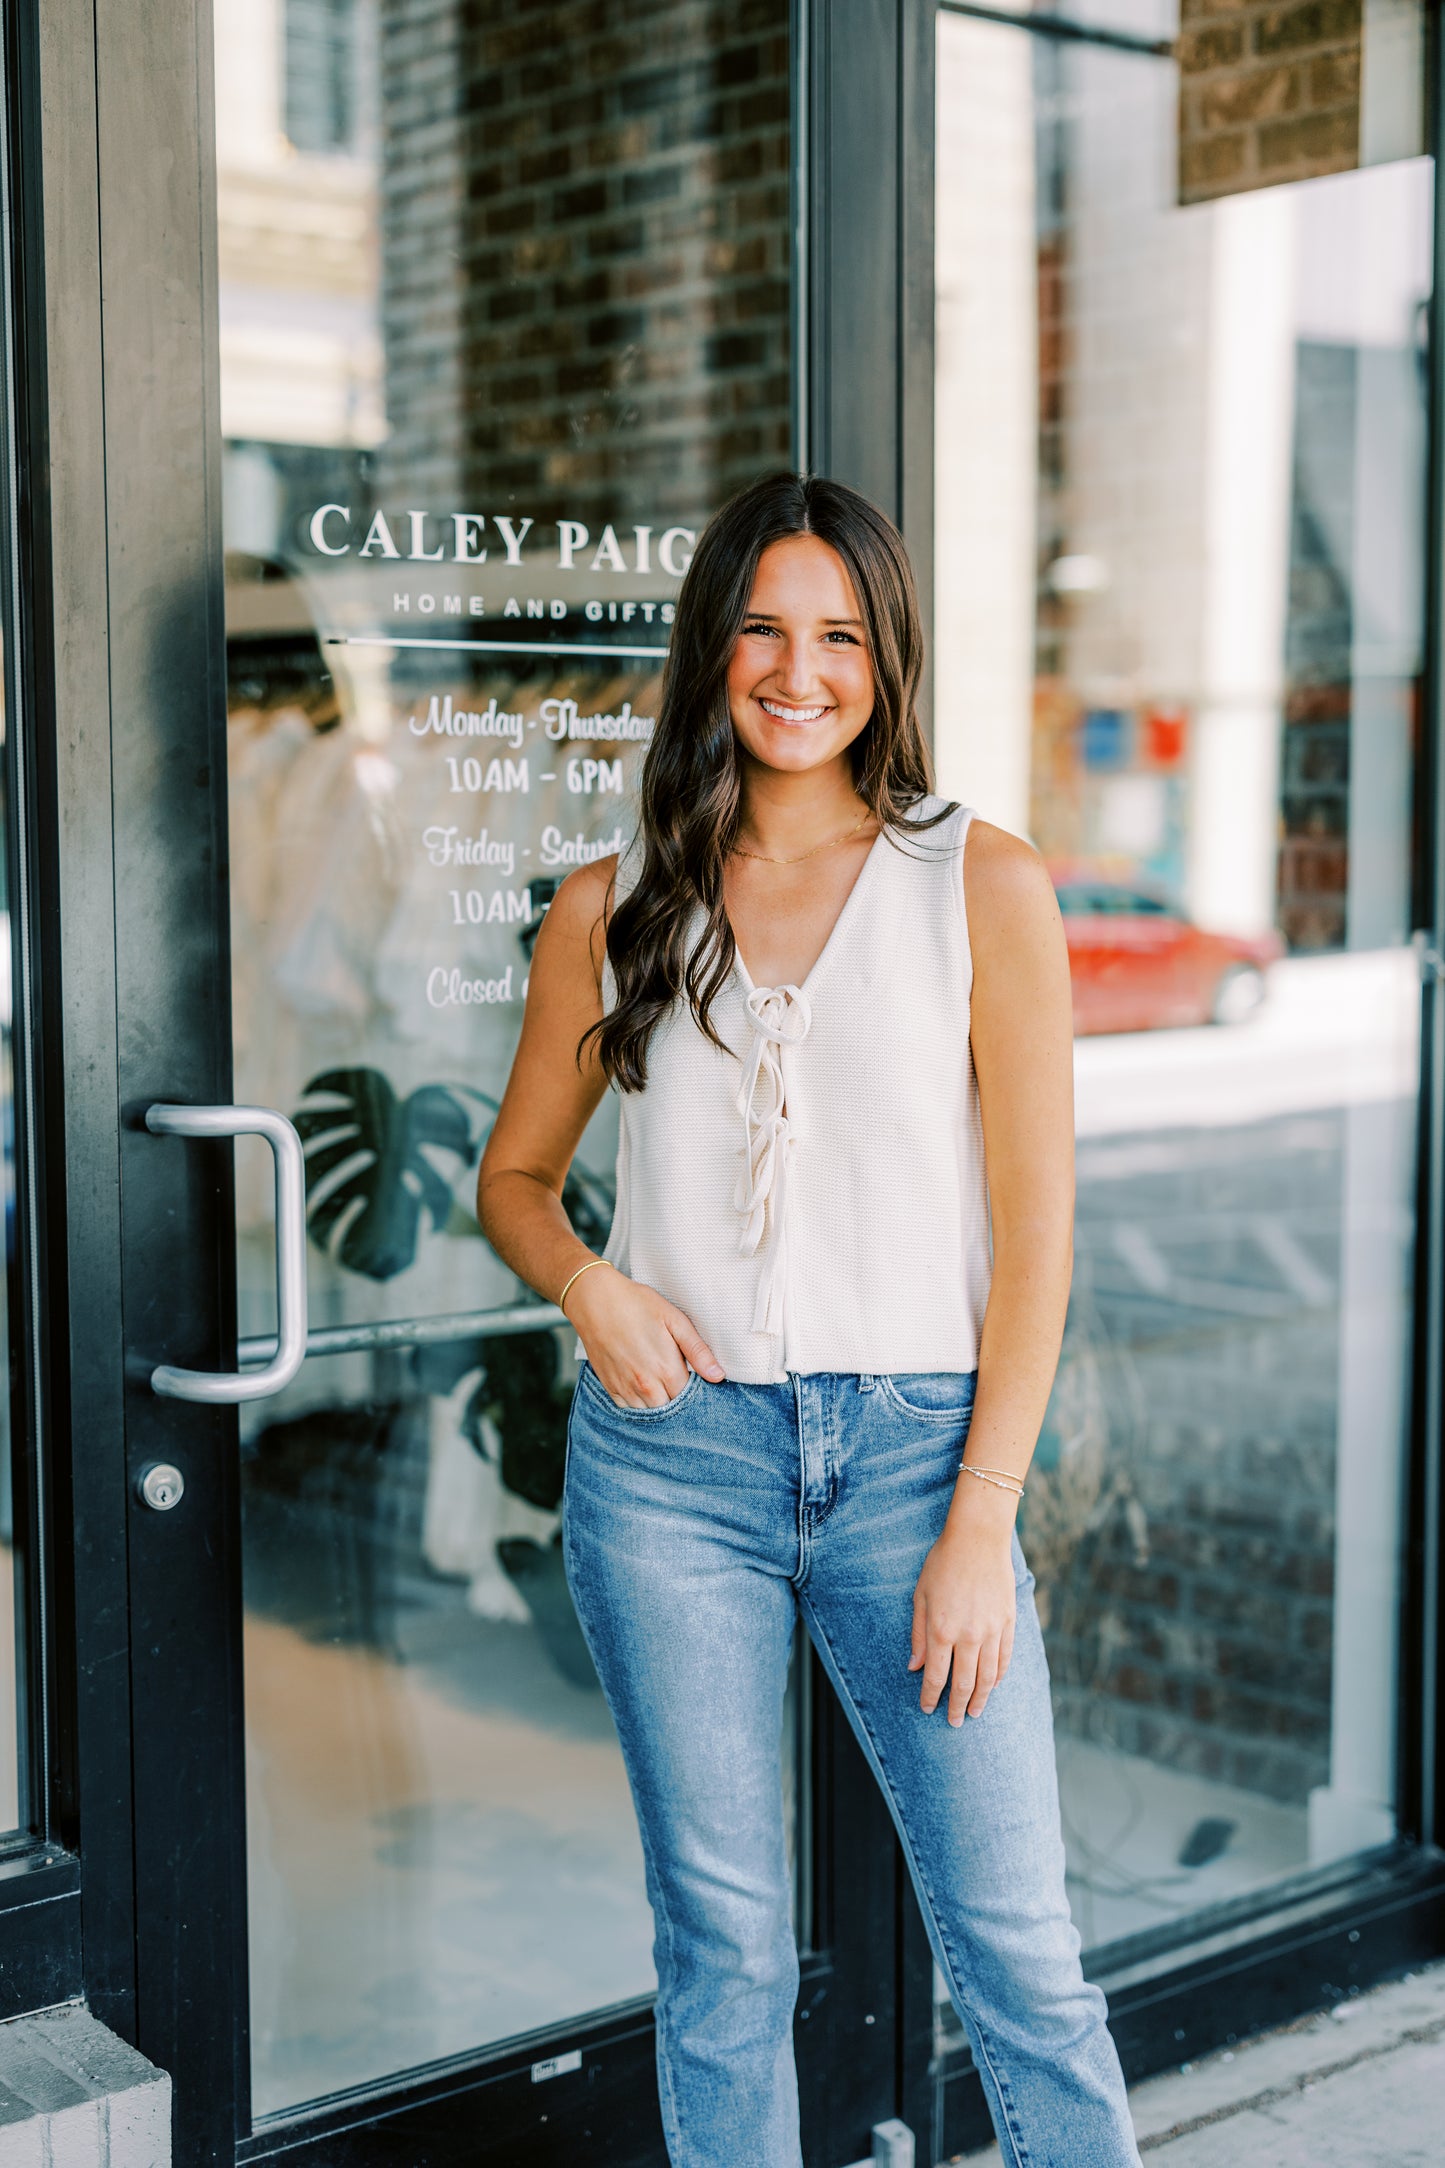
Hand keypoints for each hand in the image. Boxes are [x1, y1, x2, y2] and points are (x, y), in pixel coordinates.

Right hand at [567, 1264, 724, 1407]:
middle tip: (675, 1374)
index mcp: (666, 1370)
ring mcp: (625, 1388)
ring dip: (657, 1401)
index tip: (692, 1375)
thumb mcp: (674, 1320)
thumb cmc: (637, 1305)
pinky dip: (637, 1400)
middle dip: (676, 1396)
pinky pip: (629, 1408)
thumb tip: (718, 1376)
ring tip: (657, 1378)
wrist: (595, 1300)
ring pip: (649, 1411)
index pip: (689, 1397)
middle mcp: (646, 1386)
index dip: (694, 1388)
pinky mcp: (609, 1387)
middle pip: (671, 1408)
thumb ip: (697, 1351)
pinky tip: (640, 1381)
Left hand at [909, 1485, 1017, 1722]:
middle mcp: (968, 1636)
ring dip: (981, 1699)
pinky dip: (999, 1676)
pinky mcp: (1008, 1622)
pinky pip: (1005, 1658)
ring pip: (988, 1677)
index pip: (936, 1676)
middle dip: (957, 1707)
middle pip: (964, 1684)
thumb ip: (918, 1634)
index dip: (931, 1697)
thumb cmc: (943, 1563)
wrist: (978, 1539)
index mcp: (941, 1631)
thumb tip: (915, 1666)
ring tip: (975, 1713)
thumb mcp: (920, 1596)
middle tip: (954, 1722)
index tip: (928, 1709)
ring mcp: (991, 1631)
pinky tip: (994, 1685)